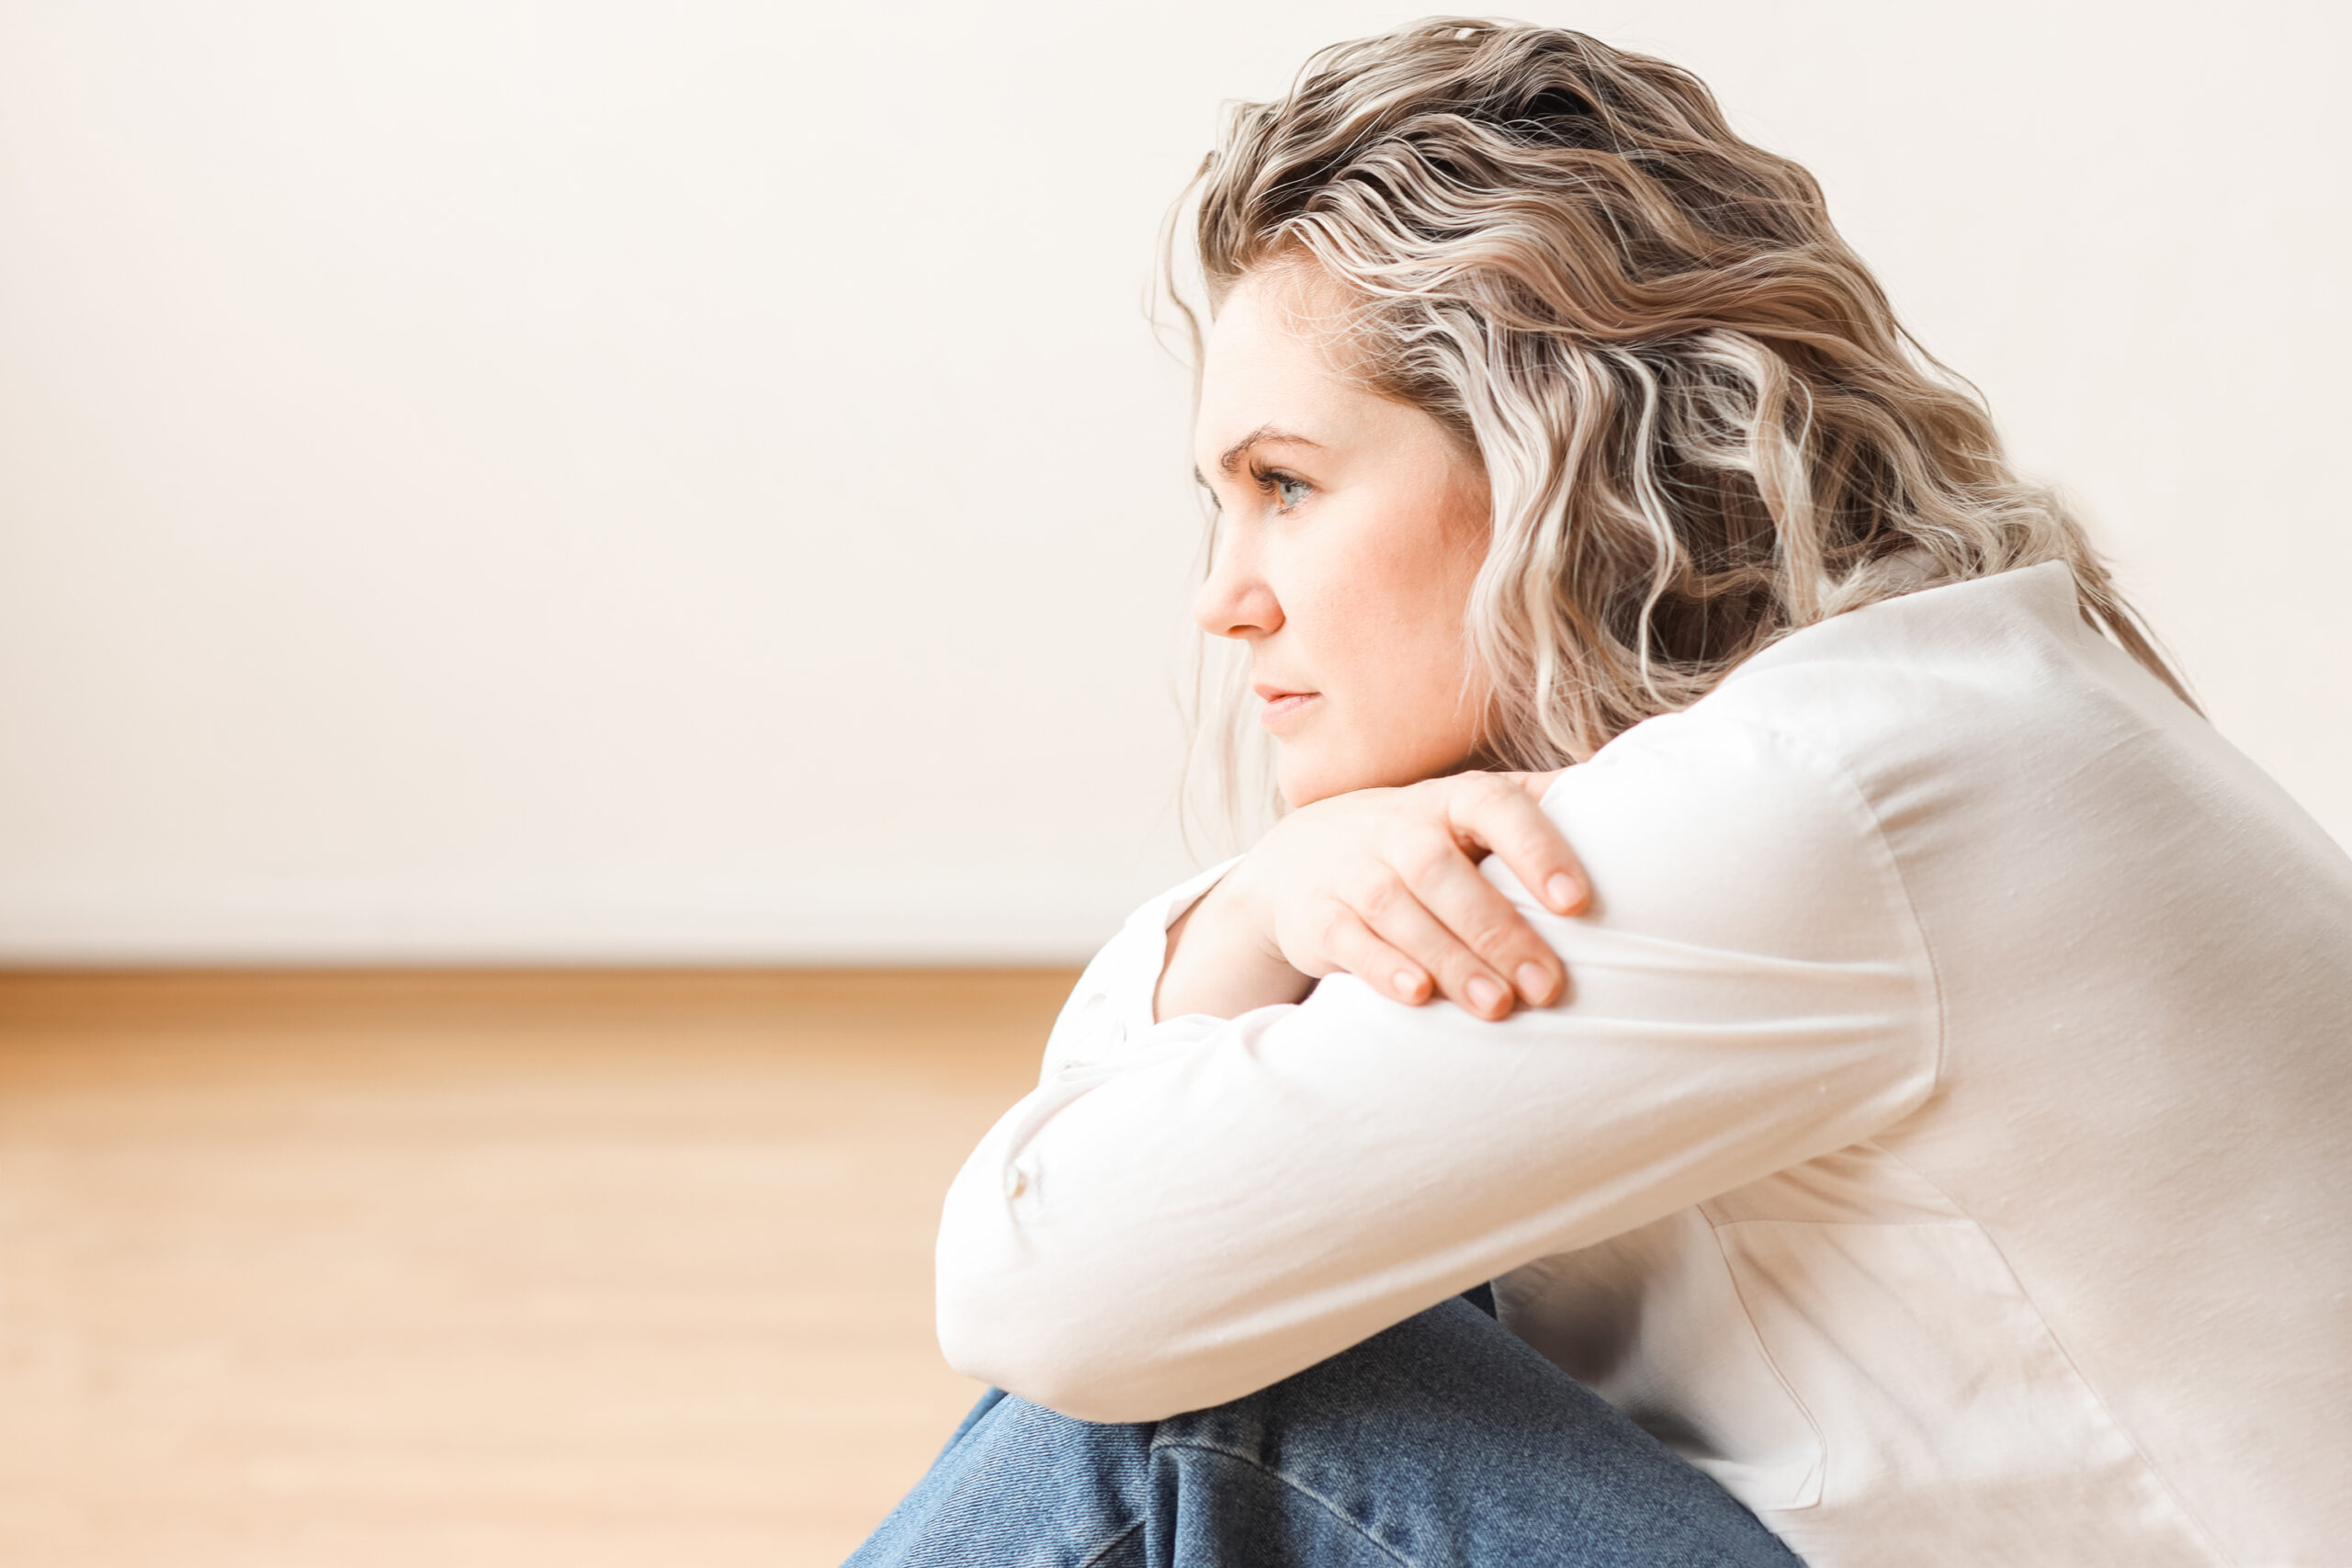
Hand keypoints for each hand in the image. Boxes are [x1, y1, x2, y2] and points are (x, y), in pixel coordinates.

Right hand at [1154, 770, 1586, 1022]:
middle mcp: (1398, 830)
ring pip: (1399, 912)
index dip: (1536, 850)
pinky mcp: (1319, 918)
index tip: (1576, 902)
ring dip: (1451, 959)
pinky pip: (1350, 940)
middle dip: (1499, 931)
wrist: (1298, 860)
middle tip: (1548, 986)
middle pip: (1445, 872)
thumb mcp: (1468, 811)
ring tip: (1499, 1007)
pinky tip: (1418, 994)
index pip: (1495, 808)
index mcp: (1450, 801)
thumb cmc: (1416, 840)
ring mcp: (1353, 872)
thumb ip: (1539, 803)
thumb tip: (1637, 784)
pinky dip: (1382, 967)